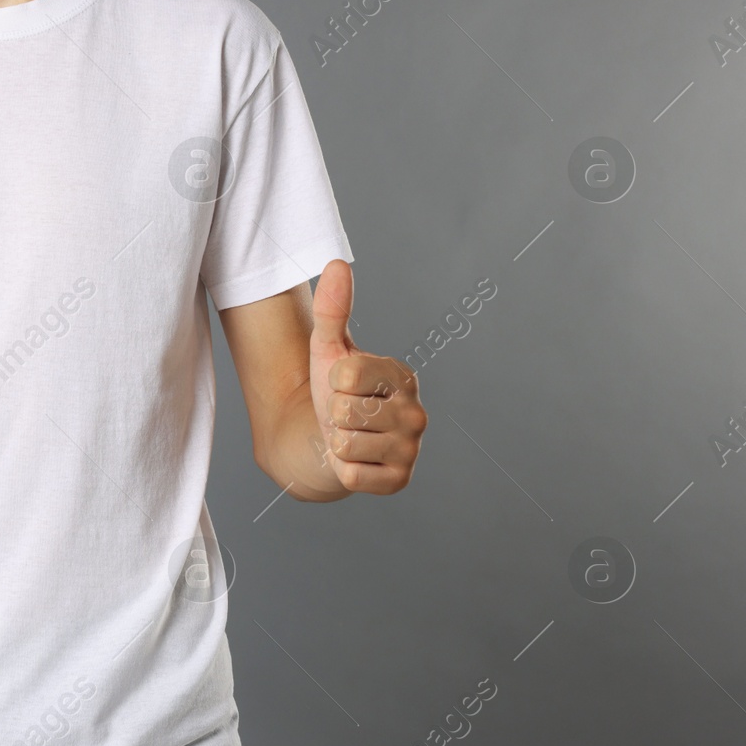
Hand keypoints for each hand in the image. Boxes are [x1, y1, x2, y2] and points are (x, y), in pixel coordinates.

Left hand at [308, 259, 426, 494]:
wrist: (328, 440)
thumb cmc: (334, 392)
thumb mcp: (328, 350)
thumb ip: (332, 309)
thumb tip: (337, 263)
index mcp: (403, 377)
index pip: (347, 374)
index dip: (333, 382)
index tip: (345, 387)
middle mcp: (417, 413)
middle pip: (344, 411)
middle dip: (334, 415)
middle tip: (346, 417)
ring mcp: (411, 449)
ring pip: (345, 442)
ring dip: (337, 442)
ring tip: (350, 437)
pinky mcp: (399, 481)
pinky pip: (351, 475)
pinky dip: (342, 470)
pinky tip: (355, 460)